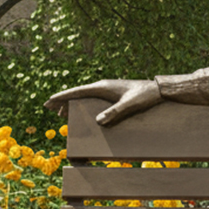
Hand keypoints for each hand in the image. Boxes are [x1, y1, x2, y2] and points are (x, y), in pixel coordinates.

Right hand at [46, 79, 162, 125]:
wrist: (159, 90)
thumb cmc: (146, 96)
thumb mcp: (130, 105)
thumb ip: (115, 112)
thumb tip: (99, 121)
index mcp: (103, 87)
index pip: (77, 92)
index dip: (62, 97)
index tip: (49, 101)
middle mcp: (103, 87)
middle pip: (78, 94)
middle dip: (63, 101)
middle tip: (49, 108)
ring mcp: (108, 90)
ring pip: (85, 96)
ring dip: (73, 104)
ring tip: (62, 113)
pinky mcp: (114, 94)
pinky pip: (93, 99)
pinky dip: (84, 104)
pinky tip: (84, 112)